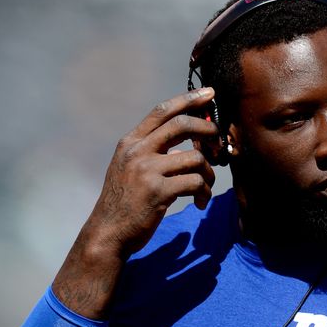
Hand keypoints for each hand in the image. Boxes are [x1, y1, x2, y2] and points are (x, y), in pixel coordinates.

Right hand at [88, 87, 218, 256]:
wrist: (108, 233)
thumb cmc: (125, 202)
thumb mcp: (130, 168)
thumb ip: (153, 151)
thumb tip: (188, 143)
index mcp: (130, 142)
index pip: (162, 110)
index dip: (188, 99)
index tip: (209, 93)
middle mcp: (137, 151)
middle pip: (182, 125)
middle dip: (208, 130)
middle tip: (219, 143)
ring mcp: (147, 170)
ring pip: (196, 158)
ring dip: (209, 173)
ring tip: (205, 187)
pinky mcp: (158, 192)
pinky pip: (196, 183)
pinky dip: (204, 192)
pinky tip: (199, 202)